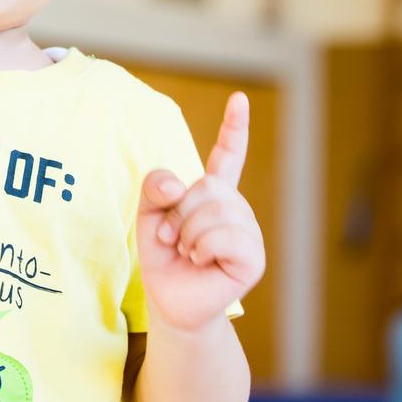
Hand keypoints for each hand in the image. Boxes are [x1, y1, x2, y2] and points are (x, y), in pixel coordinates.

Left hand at [136, 93, 264, 333]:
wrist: (170, 302)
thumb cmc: (163, 258)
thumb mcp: (148, 215)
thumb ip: (155, 187)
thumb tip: (176, 187)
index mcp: (214, 194)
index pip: (228, 154)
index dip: (234, 127)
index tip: (240, 99)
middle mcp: (236, 208)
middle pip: (208, 186)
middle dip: (179, 212)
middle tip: (173, 238)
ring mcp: (248, 232)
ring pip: (215, 210)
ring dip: (187, 233)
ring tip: (186, 252)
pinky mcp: (253, 257)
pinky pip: (224, 235)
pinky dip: (202, 247)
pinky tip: (201, 261)